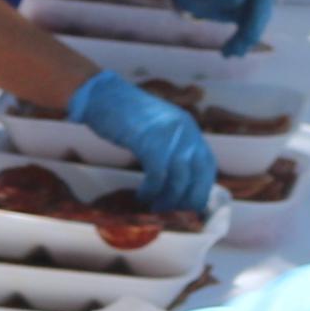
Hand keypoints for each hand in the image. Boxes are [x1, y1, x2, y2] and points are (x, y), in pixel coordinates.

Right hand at [68, 68, 221, 216]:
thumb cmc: (125, 115)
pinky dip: (151, 190)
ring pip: (179, 178)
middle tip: (176, 214)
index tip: (192, 205)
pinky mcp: (150, 141)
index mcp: (188, 127)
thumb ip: (171, 149)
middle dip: (188, 199)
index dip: (202, 188)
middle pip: (198, 174)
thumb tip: (177, 182)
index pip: (207, 164)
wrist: (102, 96)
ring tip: (156, 208)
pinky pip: (158, 175)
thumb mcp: (158, 130)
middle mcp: (184, 130)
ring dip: (169, 199)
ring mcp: (169, 135)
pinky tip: (143, 195)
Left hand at [162, 0, 276, 55]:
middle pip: (261, 13)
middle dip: (250, 33)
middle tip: (237, 49)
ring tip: (228, 53)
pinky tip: (228, 53)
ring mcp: (250, 1)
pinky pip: (246, 29)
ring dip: (243, 41)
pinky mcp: (243, 14)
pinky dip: (238, 42)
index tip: (248, 34)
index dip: (259, 16)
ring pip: (254, 24)